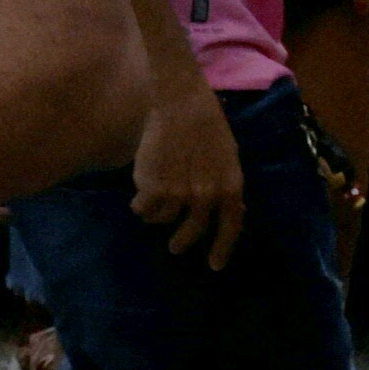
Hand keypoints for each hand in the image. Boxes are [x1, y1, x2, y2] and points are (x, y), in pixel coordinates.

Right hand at [130, 82, 244, 267]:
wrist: (180, 104)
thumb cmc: (207, 123)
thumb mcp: (228, 157)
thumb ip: (225, 185)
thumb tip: (229, 208)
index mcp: (230, 188)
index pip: (230, 228)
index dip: (221, 249)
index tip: (213, 265)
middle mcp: (207, 197)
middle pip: (193, 231)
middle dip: (182, 242)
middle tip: (175, 248)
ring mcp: (179, 194)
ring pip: (163, 219)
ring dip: (156, 217)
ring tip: (150, 209)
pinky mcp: (153, 187)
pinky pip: (143, 207)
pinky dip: (139, 206)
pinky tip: (138, 198)